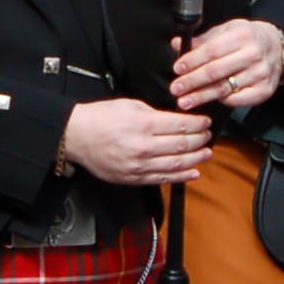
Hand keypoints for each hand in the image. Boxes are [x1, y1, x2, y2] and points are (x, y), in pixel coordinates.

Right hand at [59, 98, 213, 185]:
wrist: (75, 137)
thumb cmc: (100, 118)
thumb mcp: (129, 105)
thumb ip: (154, 113)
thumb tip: (175, 120)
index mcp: (143, 125)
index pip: (181, 125)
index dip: (198, 124)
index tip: (206, 122)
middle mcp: (144, 147)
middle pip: (182, 145)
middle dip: (200, 140)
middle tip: (208, 136)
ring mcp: (139, 165)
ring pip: (176, 164)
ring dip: (195, 159)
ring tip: (206, 154)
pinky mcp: (133, 178)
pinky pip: (162, 179)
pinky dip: (181, 176)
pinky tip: (193, 172)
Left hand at [171, 19, 283, 111]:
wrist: (277, 47)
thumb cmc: (248, 38)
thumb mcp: (226, 31)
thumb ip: (202, 40)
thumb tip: (177, 44)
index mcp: (242, 35)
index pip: (211, 51)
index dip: (192, 61)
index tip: (177, 69)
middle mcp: (253, 54)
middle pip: (215, 71)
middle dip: (192, 81)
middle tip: (176, 88)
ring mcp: (260, 74)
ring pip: (224, 88)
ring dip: (202, 96)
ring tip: (185, 100)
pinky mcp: (264, 90)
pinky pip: (236, 100)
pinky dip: (221, 100)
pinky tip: (210, 99)